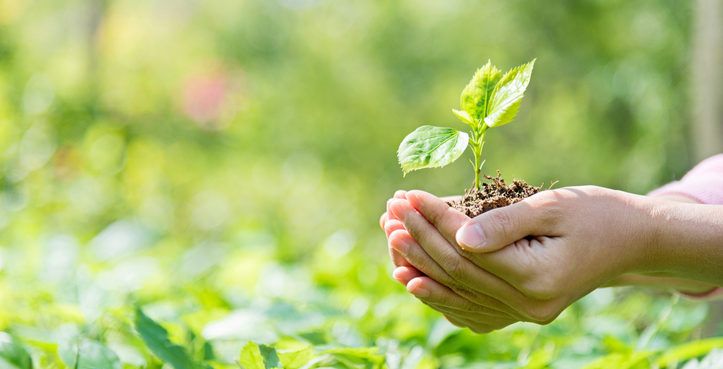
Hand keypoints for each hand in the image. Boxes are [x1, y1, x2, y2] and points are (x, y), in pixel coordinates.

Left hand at [382, 187, 656, 331]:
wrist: (631, 241)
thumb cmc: (597, 214)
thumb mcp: (556, 207)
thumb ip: (506, 223)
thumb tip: (460, 236)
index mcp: (538, 277)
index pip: (470, 249)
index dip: (435, 220)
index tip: (408, 196)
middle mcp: (529, 305)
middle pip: (459, 273)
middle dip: (420, 240)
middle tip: (389, 214)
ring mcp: (525, 314)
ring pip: (459, 293)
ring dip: (421, 266)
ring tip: (391, 241)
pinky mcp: (521, 312)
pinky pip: (471, 309)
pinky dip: (440, 294)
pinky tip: (412, 280)